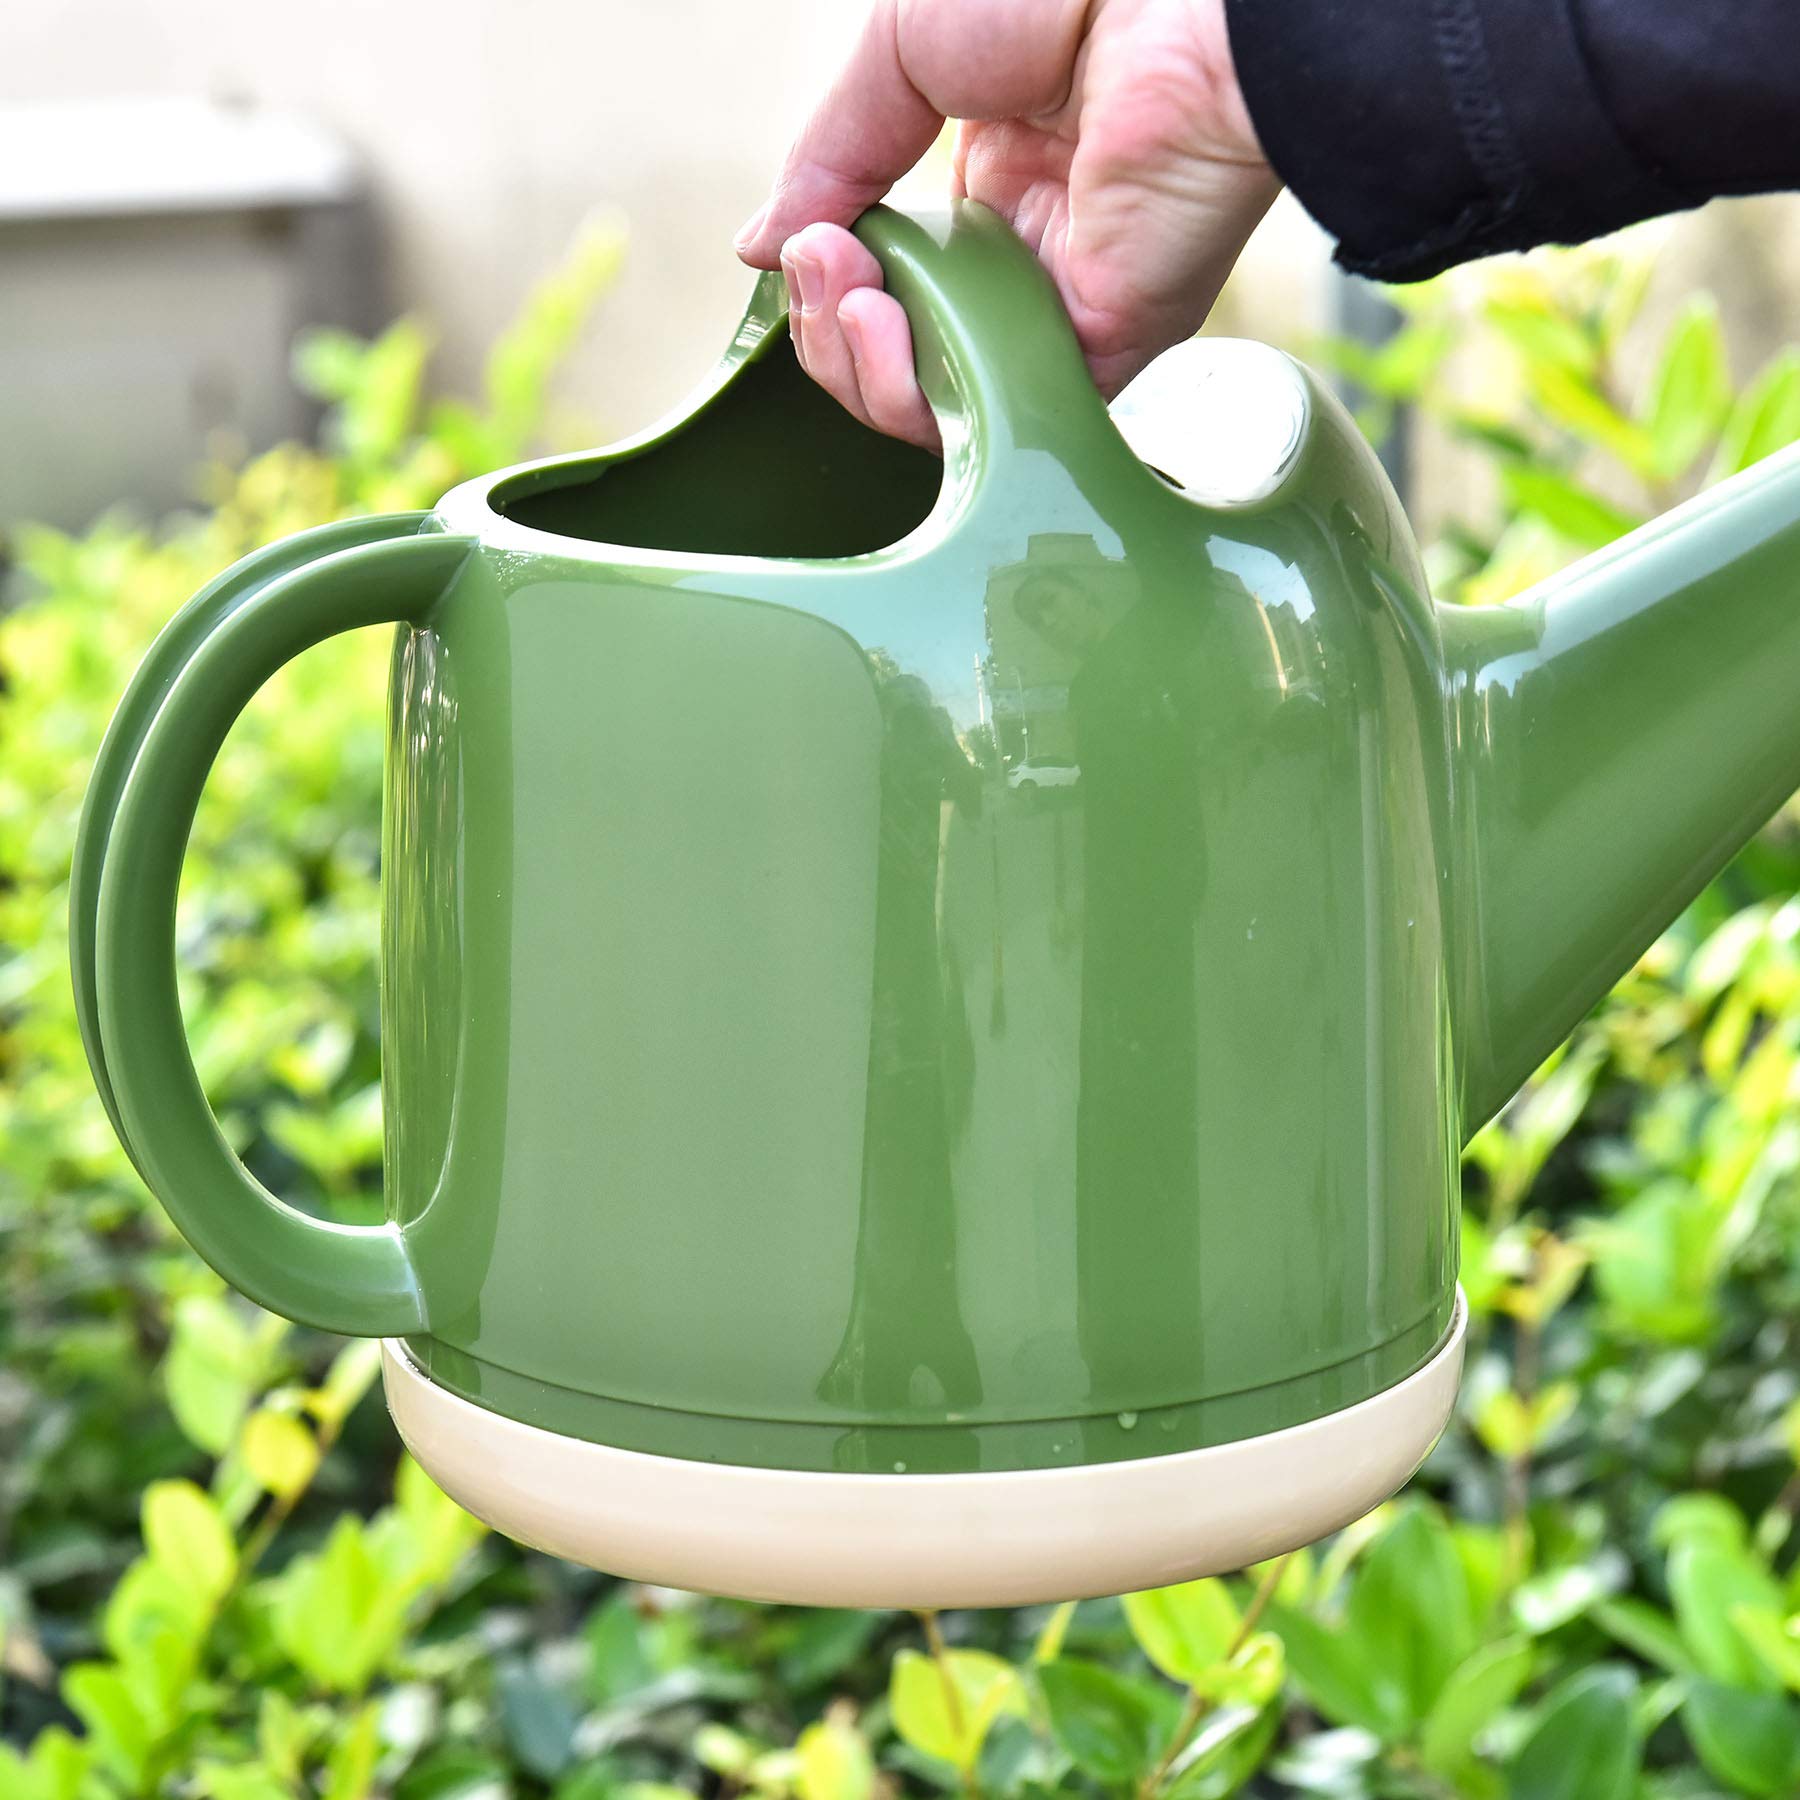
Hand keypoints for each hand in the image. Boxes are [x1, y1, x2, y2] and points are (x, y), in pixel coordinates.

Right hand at [733, 0, 1278, 449]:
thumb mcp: (900, 56)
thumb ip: (830, 162)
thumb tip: (760, 251)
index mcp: (989, 186)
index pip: (885, 287)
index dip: (825, 283)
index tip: (804, 239)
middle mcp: (1026, 260)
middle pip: (899, 360)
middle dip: (829, 331)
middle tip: (820, 265)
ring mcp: (1064, 313)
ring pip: (939, 407)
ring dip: (861, 369)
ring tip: (850, 295)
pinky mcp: (1103, 349)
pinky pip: (998, 419)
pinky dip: (921, 397)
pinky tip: (886, 327)